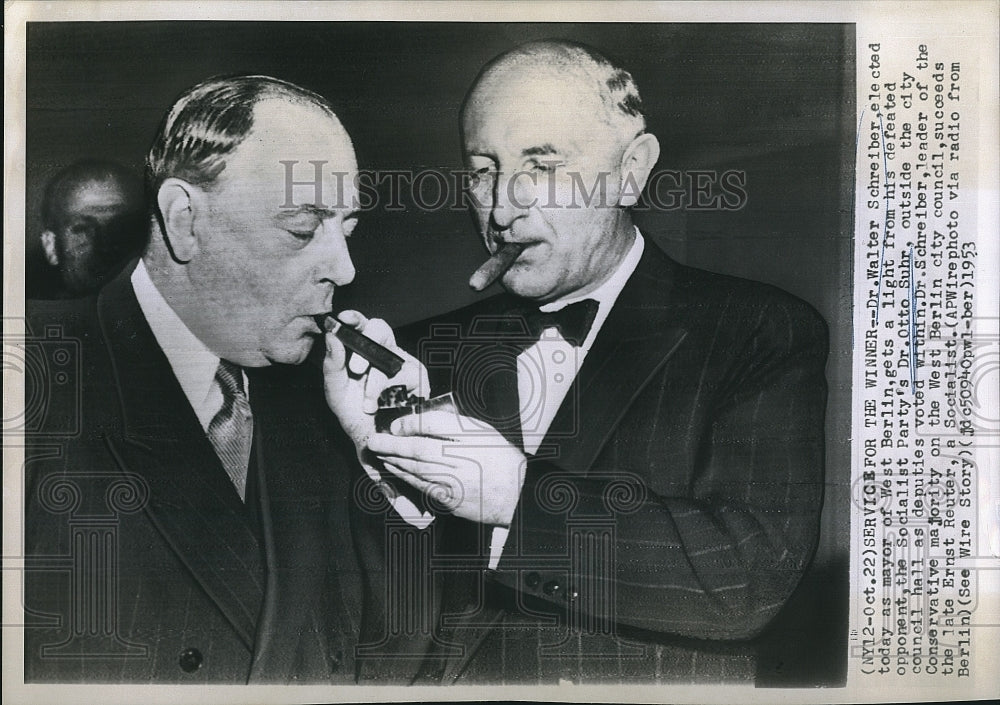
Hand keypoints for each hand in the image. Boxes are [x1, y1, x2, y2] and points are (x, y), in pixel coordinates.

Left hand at [322, 310, 427, 452]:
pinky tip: (386, 404)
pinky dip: (394, 391)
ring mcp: (403, 363)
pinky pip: (408, 374)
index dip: (354, 318)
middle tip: (355, 368)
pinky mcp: (419, 379)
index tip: (345, 319)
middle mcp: (384, 352)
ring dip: (376, 382)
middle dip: (367, 344)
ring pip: (391, 356)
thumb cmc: (354, 414)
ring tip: (368, 403)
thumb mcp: (336, 391)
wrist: (374, 440)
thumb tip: (330, 336)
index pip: (360, 325)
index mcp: (363, 350)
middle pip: (380, 329)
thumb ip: (332, 364)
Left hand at [366, 410, 526, 525]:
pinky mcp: (451, 500)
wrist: (516, 493)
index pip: (429, 430)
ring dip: (395, 462)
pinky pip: (422, 487)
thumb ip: (452, 425)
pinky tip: (397, 471)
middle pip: (418, 451)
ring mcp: (454, 484)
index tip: (393, 426)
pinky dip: (406, 478)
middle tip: (374, 442)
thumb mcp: (481, 431)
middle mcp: (459, 462)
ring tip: (381, 454)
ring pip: (416, 470)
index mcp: (467, 441)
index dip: (408, 427)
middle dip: (391, 446)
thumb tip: (420, 421)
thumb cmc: (500, 458)